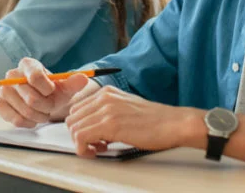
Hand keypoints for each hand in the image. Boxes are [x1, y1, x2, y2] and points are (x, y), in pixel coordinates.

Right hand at [0, 57, 93, 127]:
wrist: (42, 100)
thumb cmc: (53, 91)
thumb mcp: (65, 86)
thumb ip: (74, 82)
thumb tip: (84, 78)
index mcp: (27, 64)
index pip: (36, 77)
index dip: (48, 89)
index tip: (52, 91)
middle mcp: (12, 74)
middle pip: (32, 98)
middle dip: (46, 107)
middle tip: (50, 106)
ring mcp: (3, 90)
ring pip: (25, 110)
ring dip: (39, 116)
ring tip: (43, 112)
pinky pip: (15, 119)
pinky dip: (28, 122)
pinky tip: (33, 118)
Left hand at [65, 86, 204, 156]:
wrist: (173, 123)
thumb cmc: (155, 120)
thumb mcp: (126, 107)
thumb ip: (107, 112)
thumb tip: (93, 127)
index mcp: (107, 92)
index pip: (76, 109)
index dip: (81, 126)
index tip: (92, 136)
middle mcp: (104, 97)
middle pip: (72, 119)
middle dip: (79, 135)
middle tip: (95, 144)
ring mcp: (106, 110)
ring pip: (74, 129)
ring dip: (82, 144)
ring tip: (99, 148)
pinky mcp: (110, 124)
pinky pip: (81, 138)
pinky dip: (84, 149)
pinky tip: (98, 151)